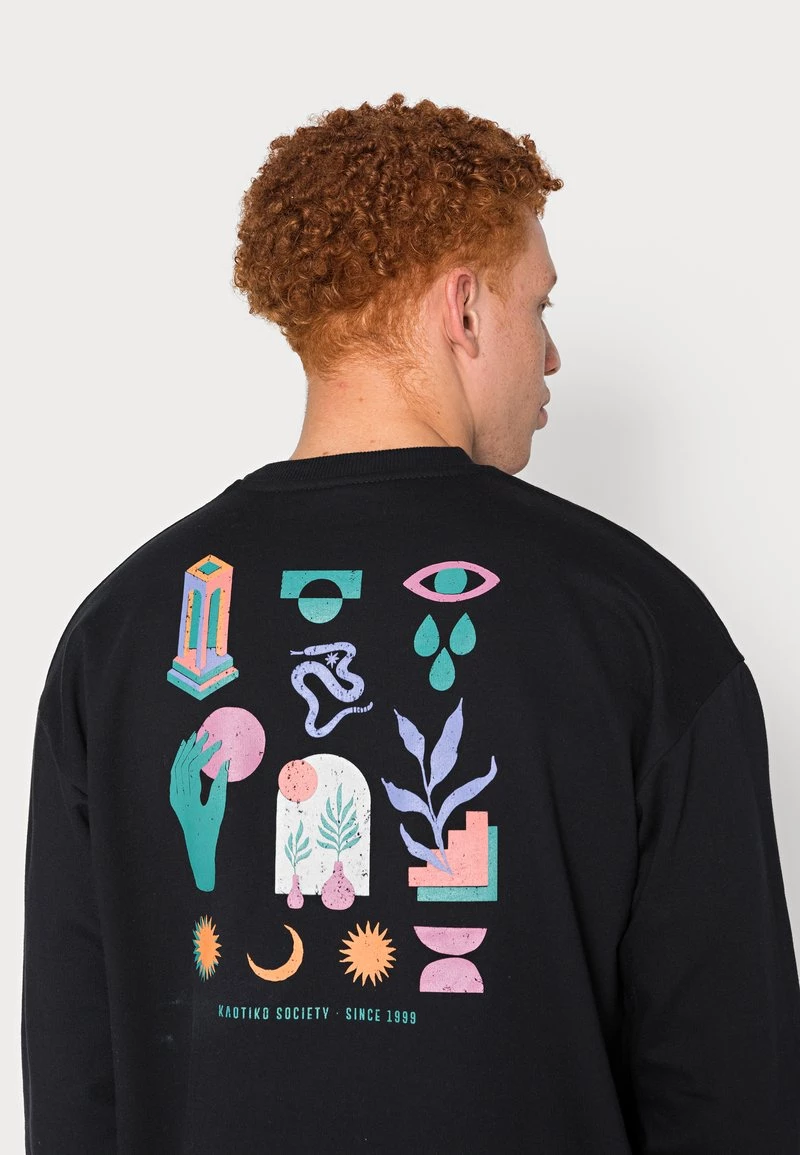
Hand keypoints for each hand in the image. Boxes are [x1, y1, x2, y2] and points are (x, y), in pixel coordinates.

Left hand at [169, 729, 228, 891]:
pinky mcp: (174, 797)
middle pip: (184, 765)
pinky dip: (179, 762)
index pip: (195, 767)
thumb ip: (220, 783)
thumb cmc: (211, 826)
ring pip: (176, 768)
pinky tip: (183, 753)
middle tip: (205, 734)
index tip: (218, 743)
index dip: (206, 753)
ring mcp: (174, 796)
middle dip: (195, 748)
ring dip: (184, 752)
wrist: (198, 843)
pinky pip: (174, 775)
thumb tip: (225, 763)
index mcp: (189, 798)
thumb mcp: (219, 805)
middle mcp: (178, 795)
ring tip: (192, 738)